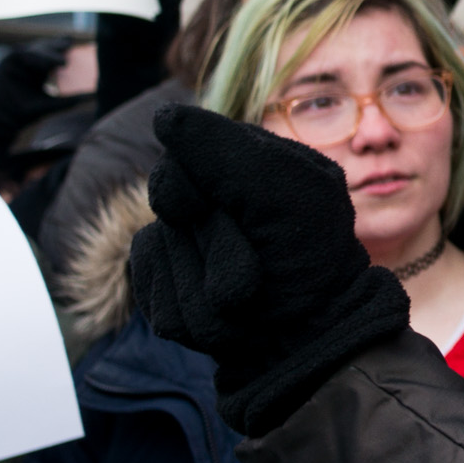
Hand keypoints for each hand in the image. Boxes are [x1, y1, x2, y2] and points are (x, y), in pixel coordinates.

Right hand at [129, 106, 410, 433]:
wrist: (309, 344)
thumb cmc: (311, 265)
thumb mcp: (287, 195)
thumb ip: (225, 151)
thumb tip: (166, 117)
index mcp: (250, 165)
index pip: (185, 151)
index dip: (202, 184)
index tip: (239, 211)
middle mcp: (215, 198)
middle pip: (167, 198)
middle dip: (213, 242)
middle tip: (258, 267)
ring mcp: (186, 244)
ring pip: (157, 252)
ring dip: (206, 287)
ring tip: (251, 298)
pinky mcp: (168, 289)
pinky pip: (152, 296)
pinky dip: (193, 314)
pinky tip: (228, 320)